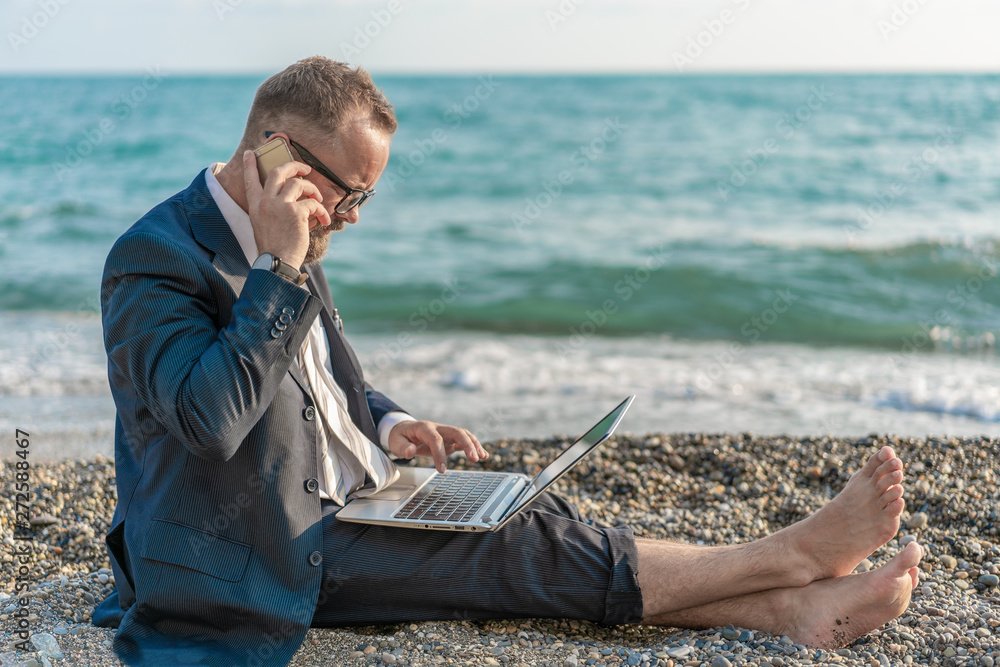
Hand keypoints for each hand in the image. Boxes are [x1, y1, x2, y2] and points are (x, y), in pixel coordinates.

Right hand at [242, 150, 331, 268]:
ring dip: (312, 189)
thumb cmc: (274, 247)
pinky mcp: (296, 213)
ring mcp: (280, 206)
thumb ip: (272, 209)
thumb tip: (293, 198)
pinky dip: (322, 210)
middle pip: (278, 172)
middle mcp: (265, 202)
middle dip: (294, 165)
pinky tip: (324, 219)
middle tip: (305, 169)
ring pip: (298, 183)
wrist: (277, 263)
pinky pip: (313, 203)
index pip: (250, 179)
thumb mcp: (264, 225)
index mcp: (255, 205)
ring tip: (318, 199)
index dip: (250, 164)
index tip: (252, 153)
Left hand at [387, 421, 488, 473]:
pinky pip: (464, 441)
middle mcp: (438, 428)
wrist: (404, 429)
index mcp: (424, 428)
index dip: (440, 454)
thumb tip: (411, 452)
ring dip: (474, 445)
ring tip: (483, 457)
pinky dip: (474, 447)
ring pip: (463, 434)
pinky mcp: (449, 439)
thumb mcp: (396, 442)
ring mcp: (445, 432)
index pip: (435, 439)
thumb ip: (403, 447)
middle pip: (456, 432)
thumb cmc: (400, 437)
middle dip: (467, 444)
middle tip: (474, 459)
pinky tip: (483, 455)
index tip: (442, 470)